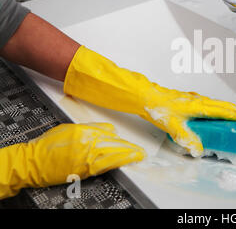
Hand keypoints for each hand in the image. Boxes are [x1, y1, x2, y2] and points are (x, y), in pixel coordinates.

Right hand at [0, 123, 144, 198]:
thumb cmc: (46, 145)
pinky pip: (104, 166)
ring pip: (113, 154)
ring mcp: (86, 156)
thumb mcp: (68, 129)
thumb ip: (89, 129)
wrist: (32, 161)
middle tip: (140, 151)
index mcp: (84, 131)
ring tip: (138, 156)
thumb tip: (108, 131)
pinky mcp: (83, 169)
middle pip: (114, 143)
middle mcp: (88, 142)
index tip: (126, 141)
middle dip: (129, 148)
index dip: (119, 137)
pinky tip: (124, 164)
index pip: (109, 131)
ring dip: (128, 156)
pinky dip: (116, 164)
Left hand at [140, 87, 235, 156]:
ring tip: (233, 109)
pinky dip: (214, 103)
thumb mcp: (173, 127)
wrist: (147, 97)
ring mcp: (192, 98)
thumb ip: (186, 138)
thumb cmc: (159, 109)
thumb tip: (197, 150)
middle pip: (218, 104)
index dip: (230, 114)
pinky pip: (206, 100)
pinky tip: (212, 105)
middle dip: (231, 108)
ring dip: (224, 105)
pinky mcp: (187, 98)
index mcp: (195, 106)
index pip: (217, 110)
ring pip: (213, 101)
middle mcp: (196, 100)